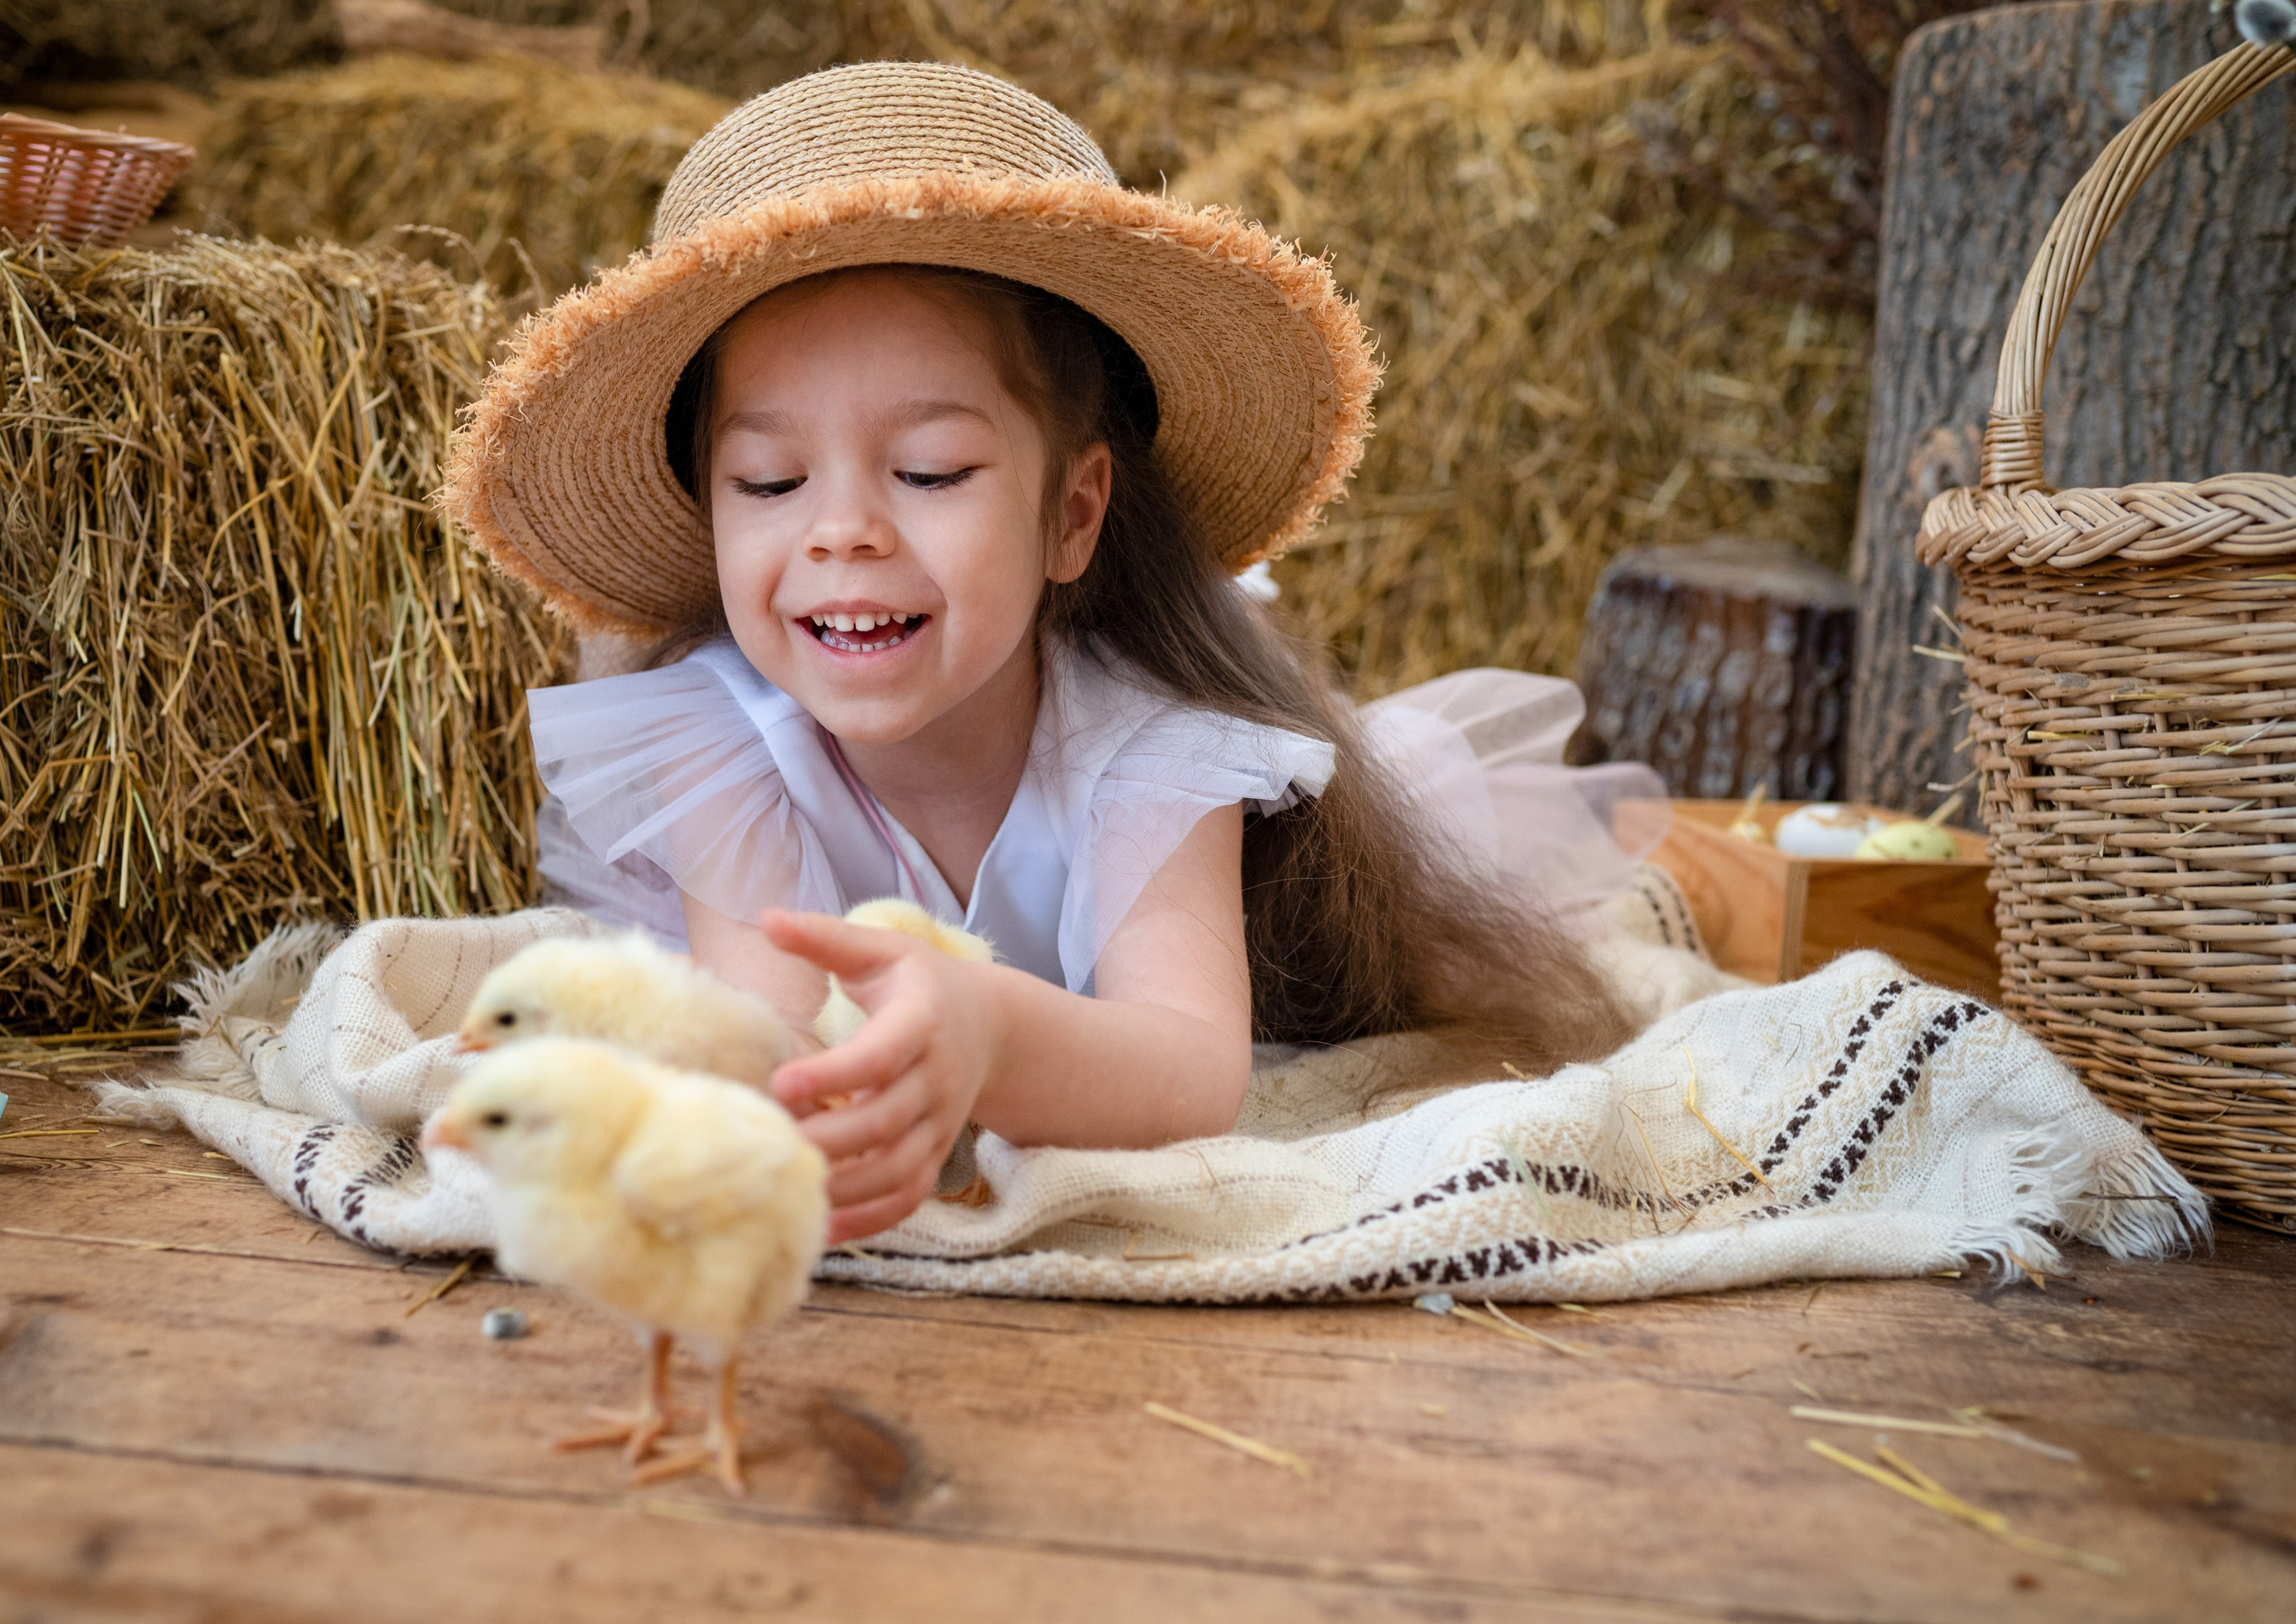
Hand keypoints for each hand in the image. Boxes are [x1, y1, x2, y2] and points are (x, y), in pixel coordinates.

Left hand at [759, 908, 999, 1242]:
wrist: (990, 1026)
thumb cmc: (921, 983)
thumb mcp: (882, 950)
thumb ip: (825, 938)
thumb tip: (767, 919)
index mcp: (921, 1022)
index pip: (881, 1055)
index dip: (834, 1074)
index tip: (781, 1083)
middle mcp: (935, 1079)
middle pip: (883, 1122)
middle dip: (826, 1141)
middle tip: (769, 1144)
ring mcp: (939, 1124)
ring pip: (895, 1170)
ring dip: (843, 1188)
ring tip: (788, 1186)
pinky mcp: (935, 1154)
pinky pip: (907, 1197)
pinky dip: (869, 1220)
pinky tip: (820, 1228)